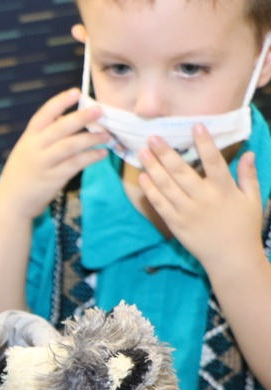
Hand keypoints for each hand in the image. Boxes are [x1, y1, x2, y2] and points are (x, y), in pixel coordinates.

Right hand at [0, 88, 109, 220]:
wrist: (11, 202)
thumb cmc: (22, 174)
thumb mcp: (26, 150)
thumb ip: (43, 135)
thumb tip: (67, 117)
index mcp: (28, 138)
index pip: (44, 114)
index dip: (60, 102)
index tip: (77, 92)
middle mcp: (35, 148)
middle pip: (60, 128)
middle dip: (81, 117)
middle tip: (99, 110)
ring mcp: (44, 164)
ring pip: (70, 145)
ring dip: (91, 138)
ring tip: (107, 135)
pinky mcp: (53, 178)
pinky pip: (76, 164)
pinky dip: (91, 157)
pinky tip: (102, 153)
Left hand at [138, 127, 264, 271]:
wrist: (231, 258)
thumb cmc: (244, 227)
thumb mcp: (252, 200)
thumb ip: (249, 175)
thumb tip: (249, 153)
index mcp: (224, 191)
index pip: (214, 162)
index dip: (205, 144)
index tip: (195, 126)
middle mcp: (203, 200)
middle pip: (182, 173)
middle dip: (166, 153)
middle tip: (153, 137)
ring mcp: (187, 212)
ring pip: (166, 187)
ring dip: (153, 168)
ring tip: (142, 152)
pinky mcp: (175, 224)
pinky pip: (160, 205)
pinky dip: (150, 191)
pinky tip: (143, 177)